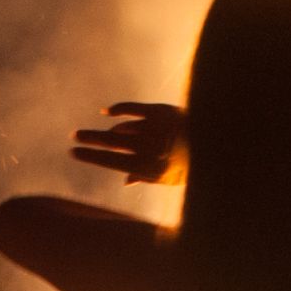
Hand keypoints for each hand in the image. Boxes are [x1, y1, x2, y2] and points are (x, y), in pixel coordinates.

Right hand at [70, 101, 186, 185]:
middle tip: (74, 137)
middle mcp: (147, 146)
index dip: (91, 156)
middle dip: (90, 139)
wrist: (215, 142)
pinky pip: (131, 108)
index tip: (74, 152)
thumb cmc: (189, 165)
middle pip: (111, 141)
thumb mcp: (168, 178)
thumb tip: (124, 181)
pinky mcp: (158, 110)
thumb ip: (144, 177)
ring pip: (121, 127)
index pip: (111, 161)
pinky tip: (107, 112)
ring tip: (98, 134)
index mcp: (147, 166)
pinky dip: (117, 110)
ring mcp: (153, 127)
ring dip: (109, 130)